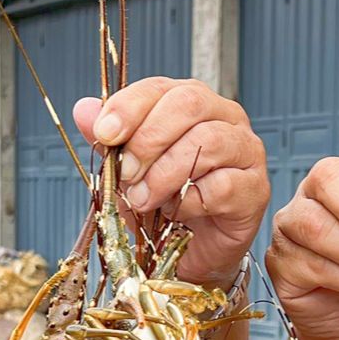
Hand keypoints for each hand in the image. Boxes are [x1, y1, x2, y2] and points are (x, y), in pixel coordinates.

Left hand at [72, 78, 268, 286]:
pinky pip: (221, 186)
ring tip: (144, 199)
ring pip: (206, 142)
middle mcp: (224, 118)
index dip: (129, 107)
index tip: (105, 134)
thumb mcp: (127, 170)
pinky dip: (190, 201)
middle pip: (188, 104)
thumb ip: (109, 140)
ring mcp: (245, 150)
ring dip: (165, 174)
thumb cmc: (164, 204)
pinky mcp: (255, 188)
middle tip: (127, 173)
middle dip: (148, 139)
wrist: (191, 252)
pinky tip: (177, 214)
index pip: (161, 87)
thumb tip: (83, 110)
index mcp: (190, 103)